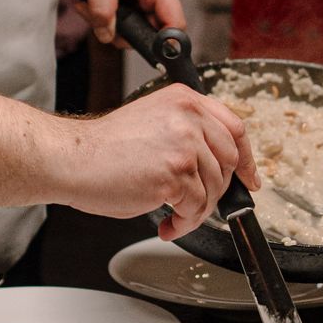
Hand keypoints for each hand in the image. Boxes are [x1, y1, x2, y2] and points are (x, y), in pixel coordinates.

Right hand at [54, 85, 258, 236]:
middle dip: (217, 190)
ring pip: (214, 188)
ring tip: (174, 216)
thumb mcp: (153, 122)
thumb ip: (186, 132)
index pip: (234, 127)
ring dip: (197, 211)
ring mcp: (185, 144)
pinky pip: (196, 208)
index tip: (248, 177)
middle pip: (229, 161)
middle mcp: (189, 117)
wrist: (74, 159)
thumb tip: (213, 163)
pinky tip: (167, 223)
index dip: (246, 158)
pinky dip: (184, 223)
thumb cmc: (104, 148)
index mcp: (184, 99)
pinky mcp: (177, 174)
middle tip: (197, 205)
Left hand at [71, 0, 185, 44]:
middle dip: (122, 33)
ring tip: (87, 7)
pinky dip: (107, 16)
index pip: (176, 24)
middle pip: (151, 32)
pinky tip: (90, 4)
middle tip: (97, 21)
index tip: (145, 51)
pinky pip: (126, 18)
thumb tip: (107, 36)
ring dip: (109, 24)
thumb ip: (103, 12)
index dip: (166, 43)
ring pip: (135, 27)